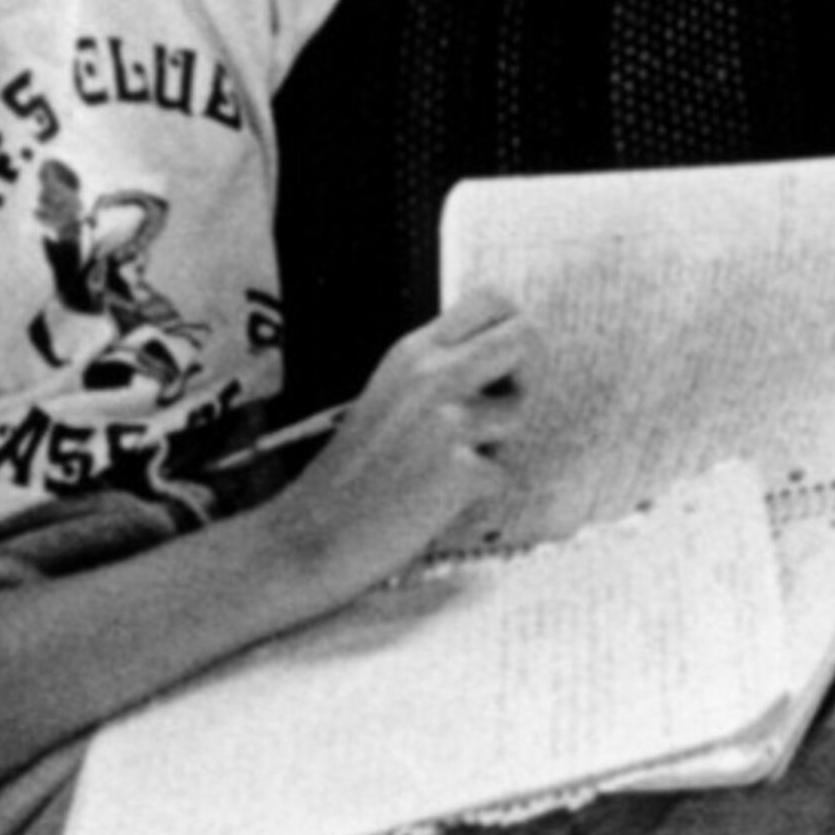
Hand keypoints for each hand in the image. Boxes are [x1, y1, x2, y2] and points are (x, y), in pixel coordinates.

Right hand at [257, 298, 529, 615]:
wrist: (308, 535)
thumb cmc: (353, 472)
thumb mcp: (388, 392)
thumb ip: (437, 367)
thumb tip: (502, 358)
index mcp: (413, 350)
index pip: (493, 299)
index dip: (512, 328)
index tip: (502, 365)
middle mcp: (433, 373)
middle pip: (526, 336)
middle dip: (526, 375)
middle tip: (497, 412)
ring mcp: (447, 419)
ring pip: (519, 411)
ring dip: (497, 443)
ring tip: (449, 466)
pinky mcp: (458, 468)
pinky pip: (501, 474)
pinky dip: (477, 493)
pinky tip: (435, 501)